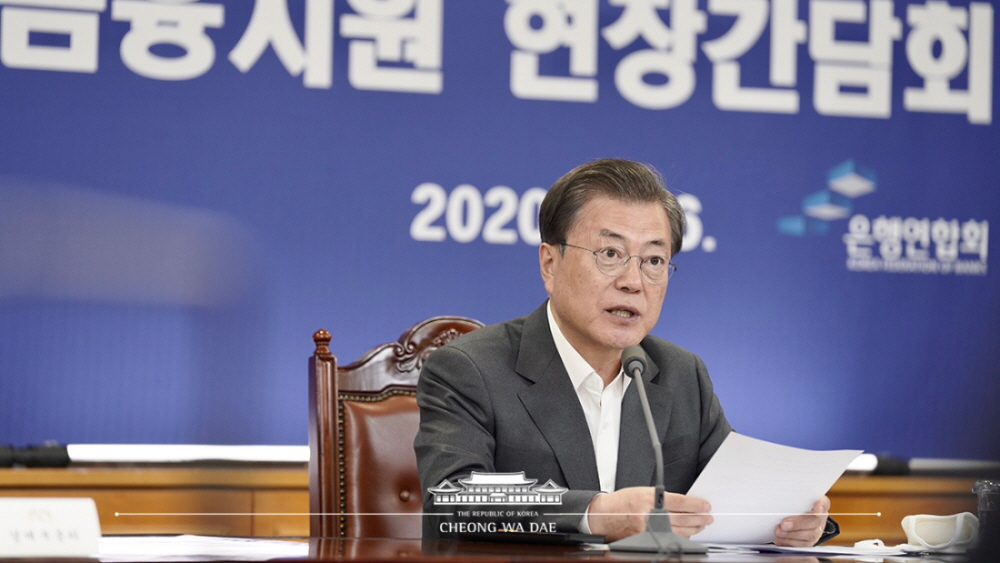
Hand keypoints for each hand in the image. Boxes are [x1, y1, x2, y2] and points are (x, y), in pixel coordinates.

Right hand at [586, 487, 712, 540]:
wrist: (604, 515)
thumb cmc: (622, 502)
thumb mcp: (643, 492)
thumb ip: (662, 497)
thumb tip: (685, 504)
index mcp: (650, 498)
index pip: (681, 502)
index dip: (697, 505)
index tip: (706, 506)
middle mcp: (650, 514)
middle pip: (683, 518)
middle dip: (699, 518)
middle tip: (708, 516)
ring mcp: (648, 528)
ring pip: (679, 530)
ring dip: (693, 528)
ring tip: (701, 524)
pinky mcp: (646, 538)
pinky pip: (669, 537)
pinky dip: (681, 535)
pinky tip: (687, 533)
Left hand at [774, 497, 830, 546]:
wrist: (792, 516)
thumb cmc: (793, 504)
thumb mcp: (795, 498)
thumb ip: (793, 497)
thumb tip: (783, 493)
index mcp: (820, 504)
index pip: (824, 503)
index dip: (821, 506)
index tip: (817, 506)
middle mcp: (820, 519)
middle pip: (815, 523)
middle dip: (798, 524)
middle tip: (784, 524)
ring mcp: (816, 532)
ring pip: (809, 536)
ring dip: (792, 535)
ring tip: (778, 532)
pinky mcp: (808, 542)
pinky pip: (802, 546)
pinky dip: (789, 543)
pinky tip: (779, 540)